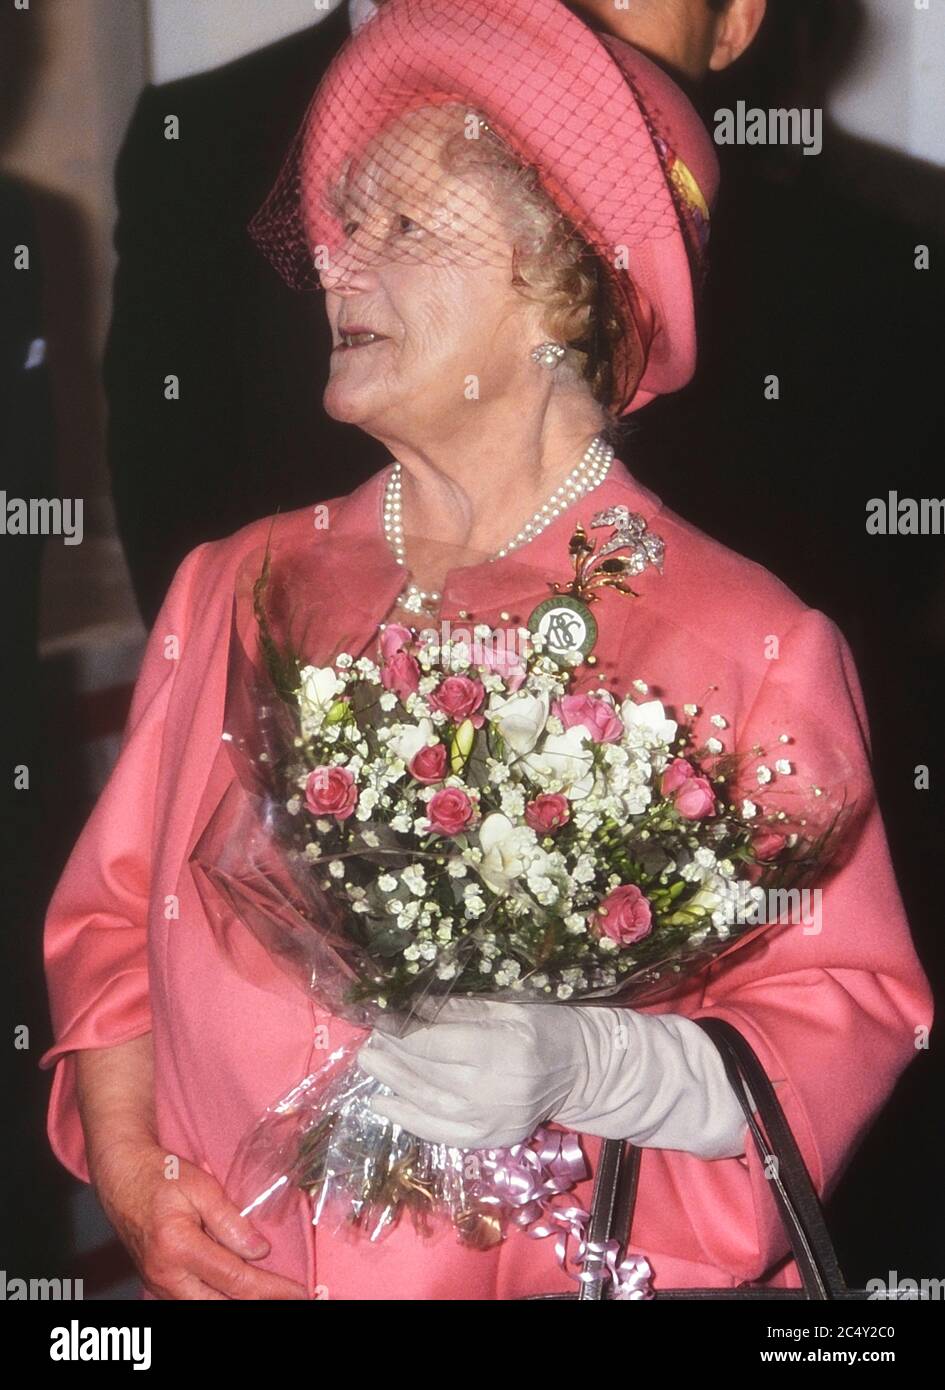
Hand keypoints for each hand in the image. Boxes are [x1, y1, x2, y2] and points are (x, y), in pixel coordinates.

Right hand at [90, 1138, 308, 1299]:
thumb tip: (259, 1251)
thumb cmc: (159, 1175)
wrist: (121, 1176)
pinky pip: (194, 1301)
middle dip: (259, 1301)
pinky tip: (239, 1289)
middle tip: (289, 1294)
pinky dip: (220, 1298)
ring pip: (207, 1307)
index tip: (298, 1291)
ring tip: (269, 1291)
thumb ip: (230, 1221)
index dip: (271, 1288)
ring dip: (239, 1301)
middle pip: (222, 1304)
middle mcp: (165, 1275)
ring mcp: (158, 1283)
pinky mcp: (158, 1284)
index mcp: (178, 1247)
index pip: (235, 1279)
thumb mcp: (201, 1186)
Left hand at [359, 997, 596, 1147]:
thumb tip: (410, 1003)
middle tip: (369, 1036)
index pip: (436, 1042)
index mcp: (503, 1050)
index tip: (377, 1014)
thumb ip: (462, 1007)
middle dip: (391, 1054)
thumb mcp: (510, 1003)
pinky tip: (382, 1102)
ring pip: (427, 1104)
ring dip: (391, 1082)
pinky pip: (439, 1133)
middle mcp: (495, 1092)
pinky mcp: (491, 1140)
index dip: (400, 1030)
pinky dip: (407, 1118)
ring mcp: (492, 1122)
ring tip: (369, 1061)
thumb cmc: (548, 1024)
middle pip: (427, 1074)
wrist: (584, 1069)